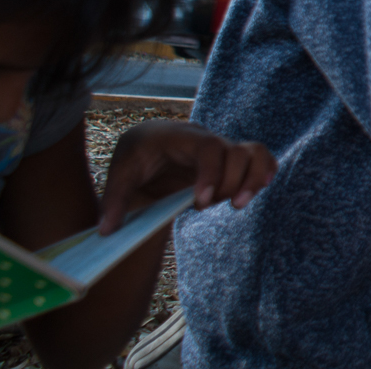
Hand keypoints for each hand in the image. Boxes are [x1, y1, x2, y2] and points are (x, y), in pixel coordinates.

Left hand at [99, 120, 276, 233]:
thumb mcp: (120, 173)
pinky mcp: (232, 161)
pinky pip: (260, 158)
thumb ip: (114, 200)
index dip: (211, 174)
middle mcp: (208, 141)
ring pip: (256, 153)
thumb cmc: (136, 156)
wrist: (150, 144)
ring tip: (238, 204)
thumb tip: (107, 231)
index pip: (209, 148)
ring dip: (254, 179)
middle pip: (238, 152)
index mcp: (183, 138)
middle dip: (232, 182)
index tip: (200, 202)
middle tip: (211, 207)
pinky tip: (256, 191)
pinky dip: (264, 172)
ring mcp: (224, 150)